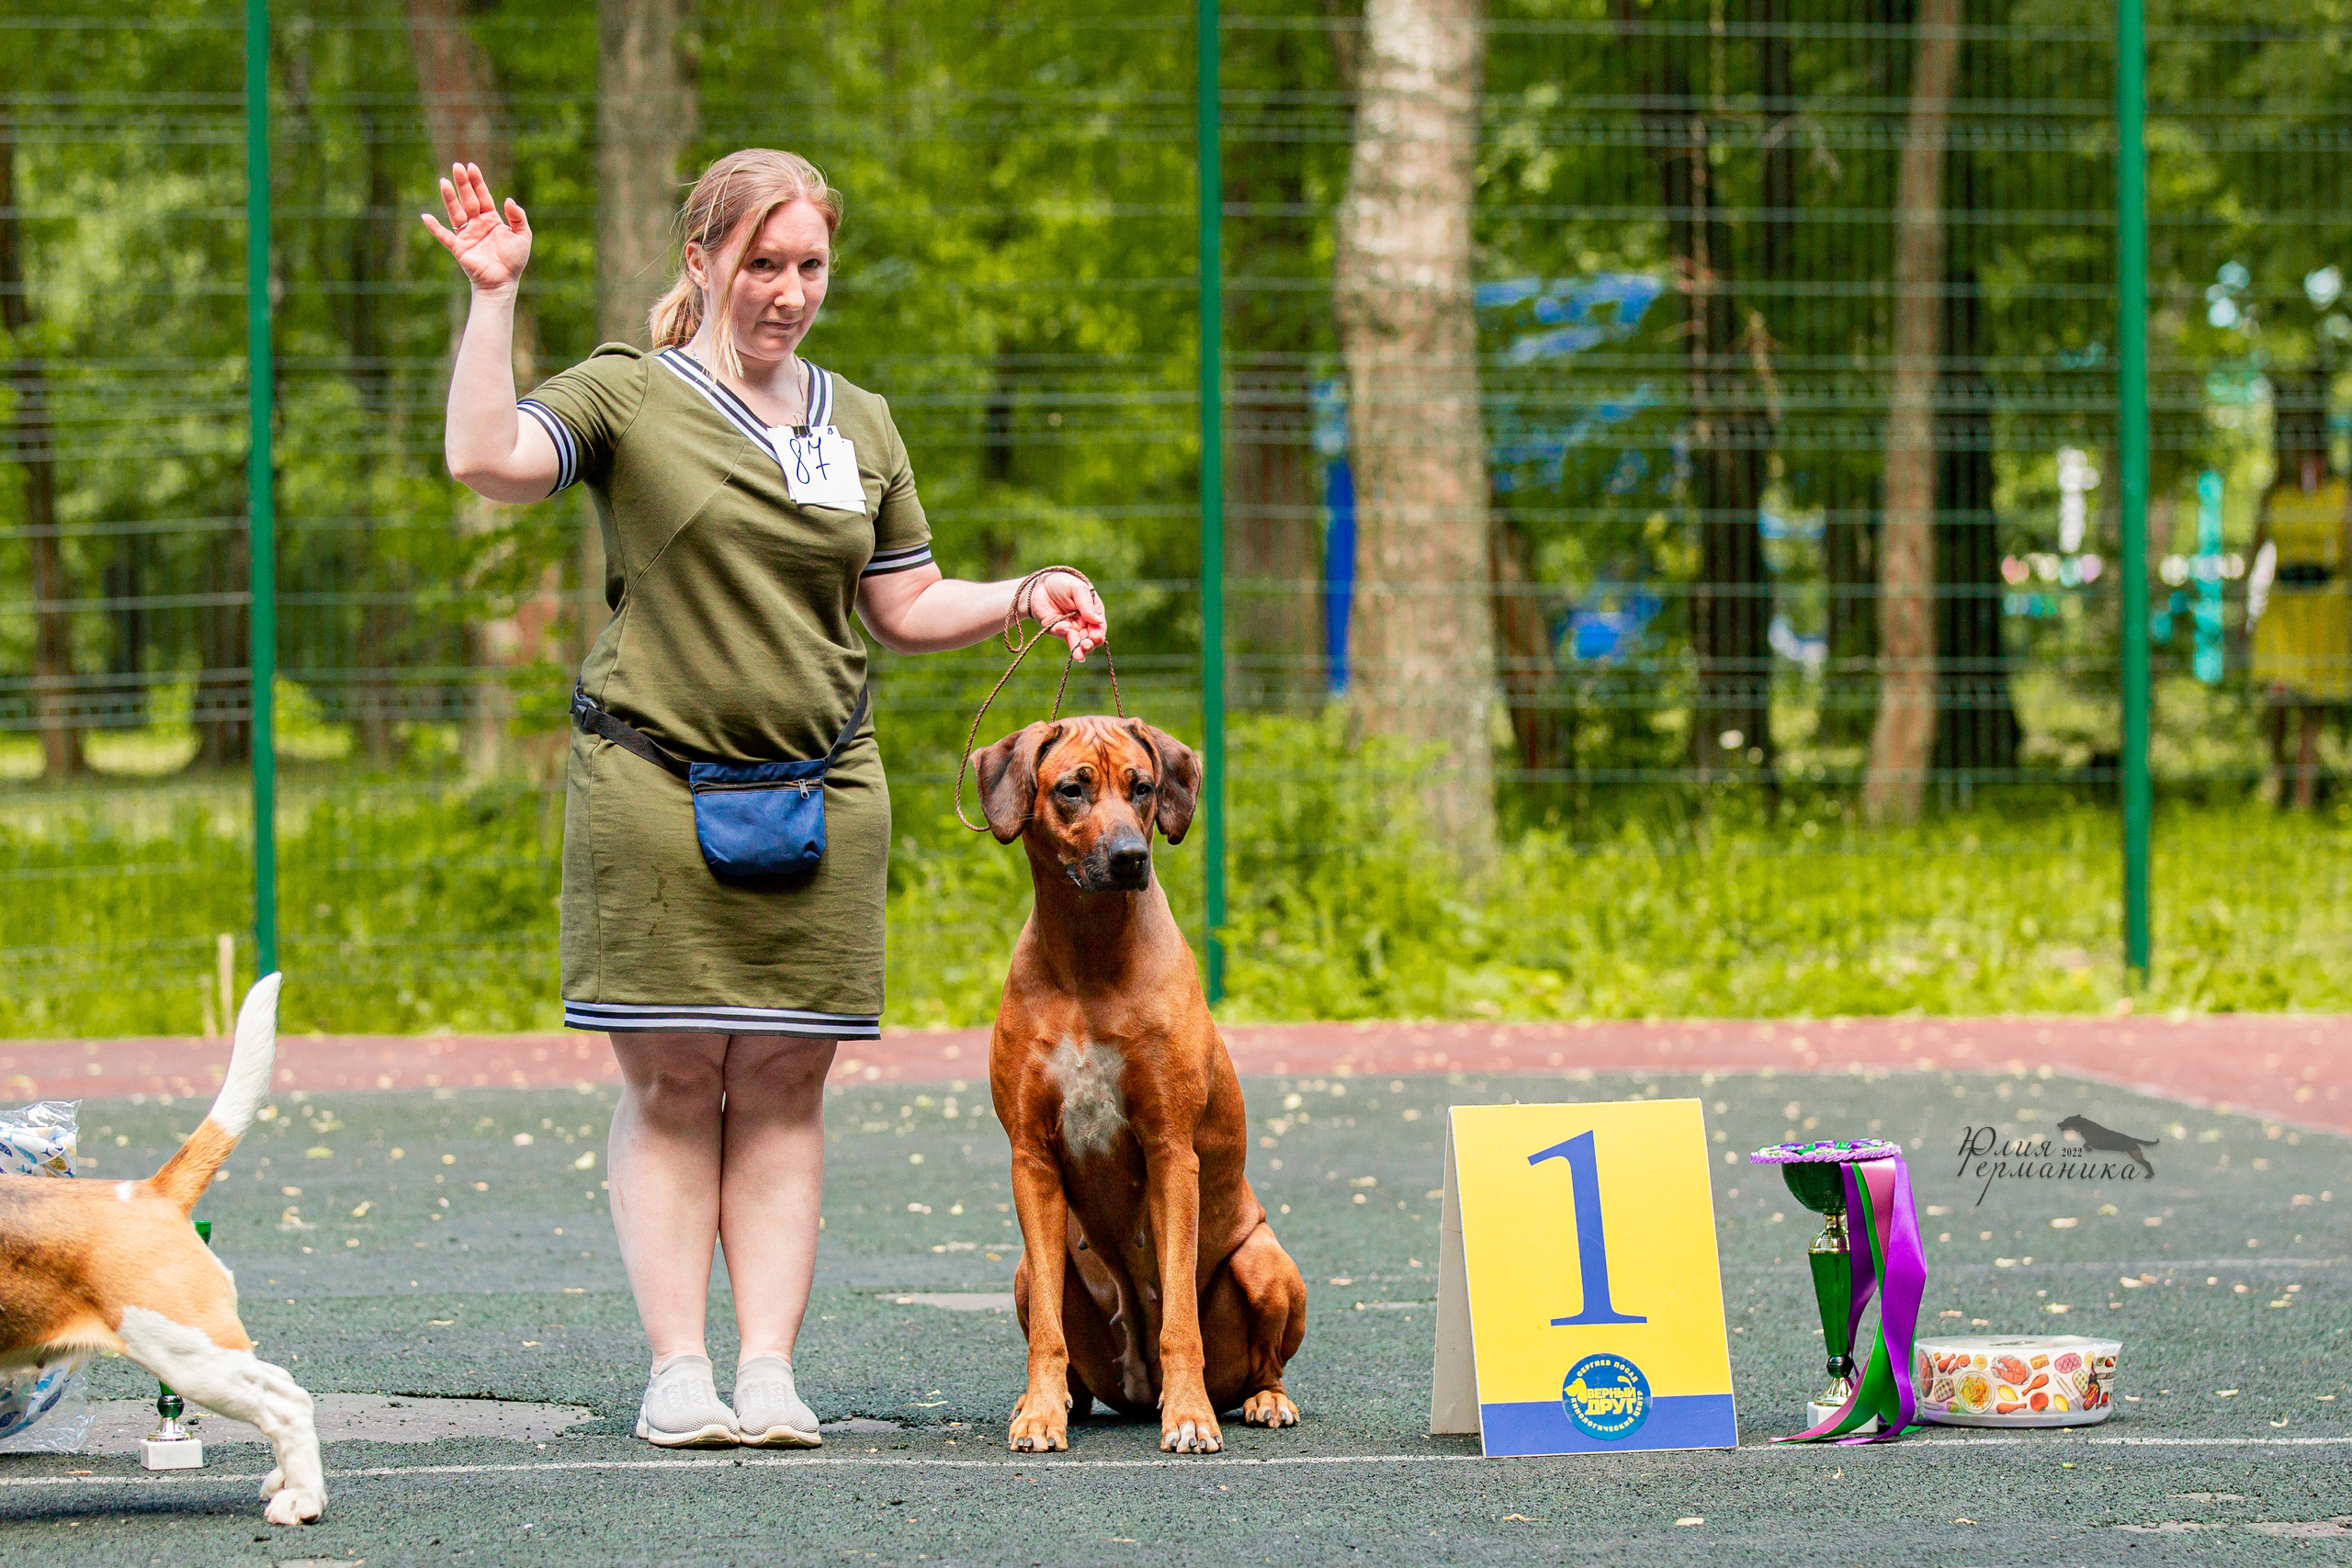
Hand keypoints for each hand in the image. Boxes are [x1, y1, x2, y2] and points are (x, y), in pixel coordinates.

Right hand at [420, 163, 531, 293]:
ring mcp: (467, 235)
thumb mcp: (522, 236)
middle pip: (468, 200)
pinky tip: (425, 217)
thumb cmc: (514, 260)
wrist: (503, 282)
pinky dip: (434, 228)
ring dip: (449, 198)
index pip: (483, 196)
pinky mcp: (459, 248)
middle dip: (462, 183)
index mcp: (491, 219)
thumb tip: (508, 200)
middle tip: (456, 166)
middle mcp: (477, 224)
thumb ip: (518, 218)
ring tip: (443, 182)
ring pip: (455, 212)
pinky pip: (444, 236)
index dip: (477, 182)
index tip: (471, 166)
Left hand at [1027, 571, 1106, 660]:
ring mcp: (1070, 628)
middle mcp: (1084, 622)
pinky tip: (1065, 628)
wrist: (1038, 586)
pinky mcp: (1056, 630)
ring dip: (1078, 649)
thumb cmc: (1061, 583)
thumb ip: (1086, 603)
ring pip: (1077, 642)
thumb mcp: (1077, 588)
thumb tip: (1097, 620)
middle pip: (1089, 638)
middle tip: (1087, 646)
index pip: (1099, 626)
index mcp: (1093, 611)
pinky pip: (1061, 634)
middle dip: (1089, 644)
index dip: (1099, 633)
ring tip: (1079, 655)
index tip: (1096, 637)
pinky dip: (1063, 632)